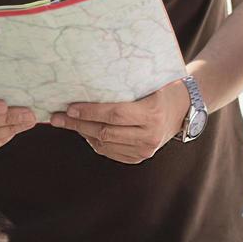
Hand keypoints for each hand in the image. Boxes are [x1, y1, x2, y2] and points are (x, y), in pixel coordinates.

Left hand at [49, 78, 190, 163]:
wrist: (185, 109)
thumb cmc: (162, 89)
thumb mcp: (148, 83)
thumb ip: (123, 87)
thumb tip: (87, 84)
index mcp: (152, 113)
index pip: (114, 114)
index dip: (90, 112)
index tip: (70, 107)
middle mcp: (149, 135)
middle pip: (105, 131)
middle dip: (78, 124)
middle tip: (57, 117)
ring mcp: (145, 150)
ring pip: (104, 144)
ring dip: (83, 133)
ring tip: (68, 122)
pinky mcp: (139, 157)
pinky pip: (110, 151)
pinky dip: (94, 141)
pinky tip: (86, 131)